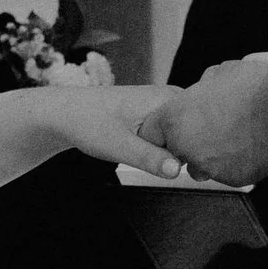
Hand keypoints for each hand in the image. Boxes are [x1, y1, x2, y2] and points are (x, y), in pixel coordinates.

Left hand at [50, 79, 187, 175]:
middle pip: (196, 132)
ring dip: (174, 149)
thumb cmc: (88, 123)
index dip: (196, 150)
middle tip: (160, 160)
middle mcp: (170, 97)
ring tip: (148, 151)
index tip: (185, 166)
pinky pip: (172, 132)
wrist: (64, 114)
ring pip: (183, 134)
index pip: (203, 129)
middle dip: (186, 151)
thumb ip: (151, 159)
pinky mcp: (155, 112)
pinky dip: (165, 145)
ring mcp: (163, 104)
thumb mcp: (120, 146)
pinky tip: (148, 149)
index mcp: (167, 99)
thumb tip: (178, 171)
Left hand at [142, 54, 267, 186]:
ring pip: (203, 163)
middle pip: (177, 149)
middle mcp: (186, 145)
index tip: (173, 127)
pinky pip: (227, 170)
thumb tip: (205, 89)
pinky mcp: (230, 178)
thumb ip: (203, 86)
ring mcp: (208, 165)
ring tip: (235, 132)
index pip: (151, 131)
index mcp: (175, 117)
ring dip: (212, 152)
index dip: (163, 127)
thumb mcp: (221, 73)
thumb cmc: (255, 89)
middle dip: (189, 141)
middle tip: (212, 126)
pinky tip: (251, 142)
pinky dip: (236, 160)